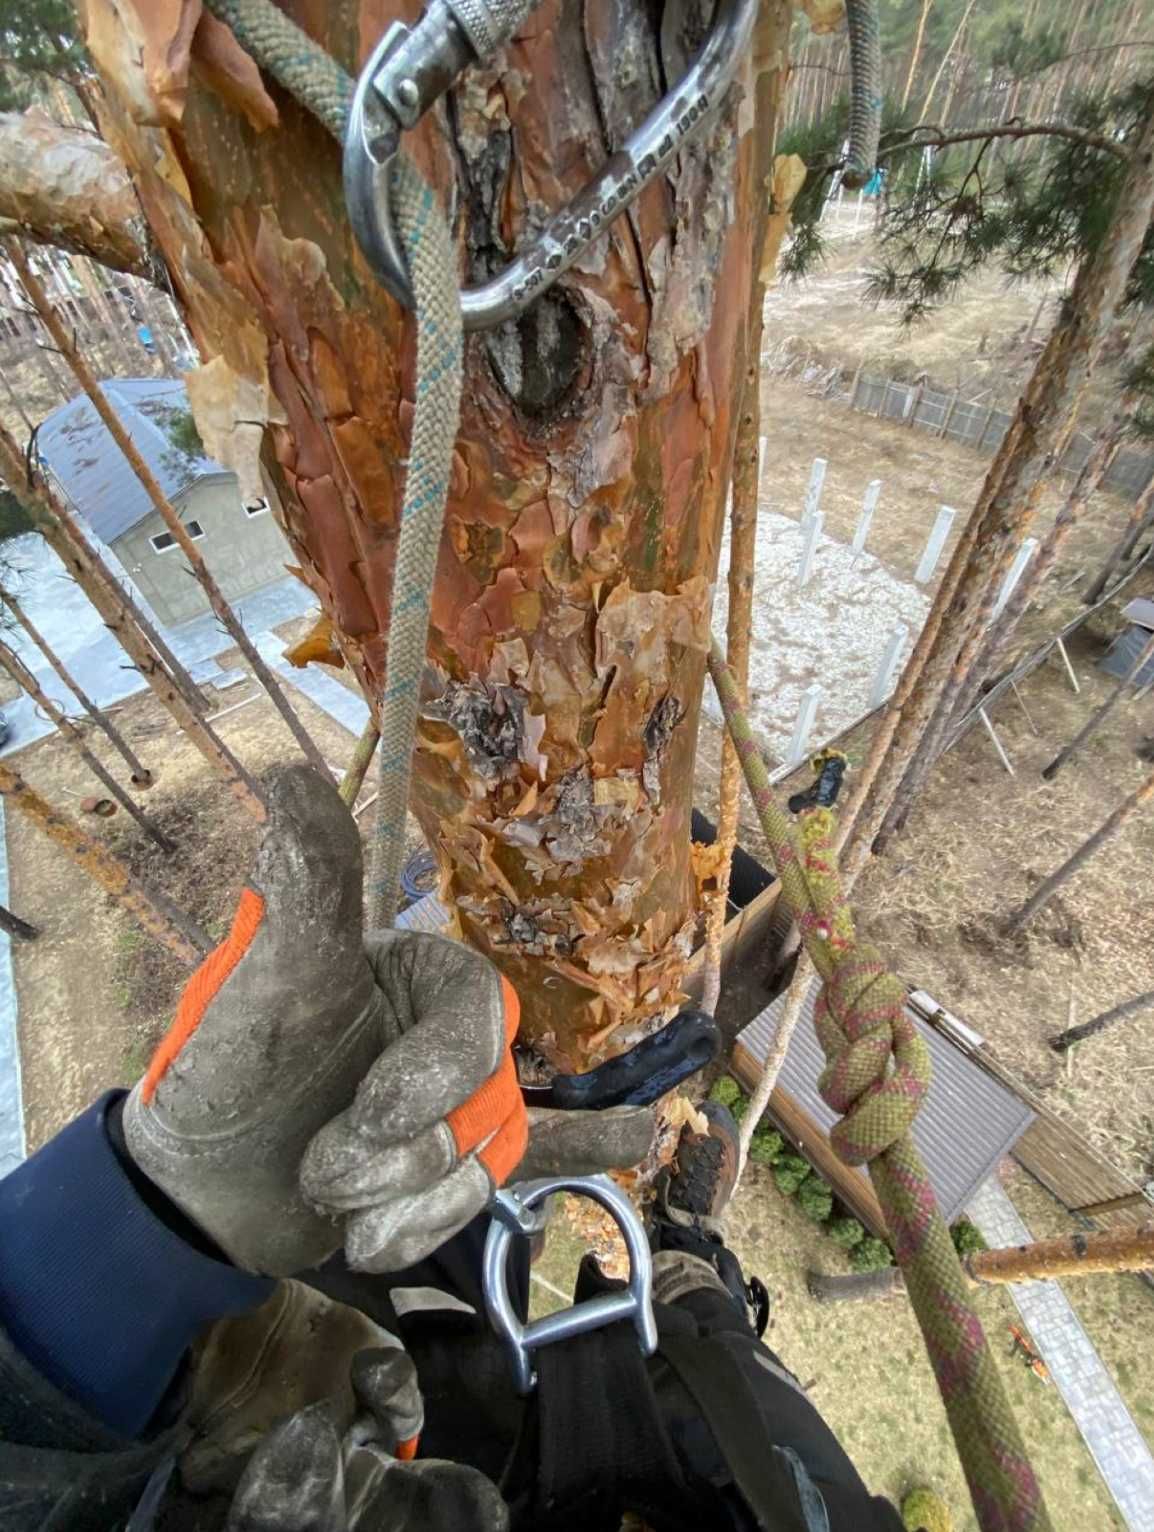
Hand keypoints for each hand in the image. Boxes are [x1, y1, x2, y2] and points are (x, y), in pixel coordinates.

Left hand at [125, 765, 653, 1275]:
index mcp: (422, 972)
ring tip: (338, 1202)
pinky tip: (640, 1132)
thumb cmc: (234, 1065)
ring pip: (494, 1156)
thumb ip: (310, 887)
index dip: (438, 1076)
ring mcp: (457, 1099)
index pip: (482, 1018)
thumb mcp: (277, 977)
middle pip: (491, 1097)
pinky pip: (536, 1158)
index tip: (373, 1115)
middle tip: (324, 1171)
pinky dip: (588, 1144)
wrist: (200, 1182)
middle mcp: (447, 1030)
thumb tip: (289, 773)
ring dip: (413, 1201)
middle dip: (406, 1153)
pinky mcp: (456, 1162)